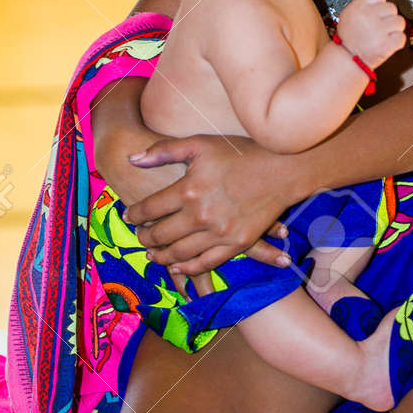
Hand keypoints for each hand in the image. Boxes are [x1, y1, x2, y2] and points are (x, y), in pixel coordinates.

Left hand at [126, 133, 296, 274]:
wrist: (283, 168)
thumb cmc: (240, 152)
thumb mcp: (199, 144)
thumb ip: (164, 151)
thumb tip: (132, 159)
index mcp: (189, 189)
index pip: (149, 209)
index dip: (134, 214)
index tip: (129, 215)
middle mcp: (201, 215)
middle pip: (161, 234)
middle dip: (144, 237)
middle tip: (137, 235)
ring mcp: (220, 233)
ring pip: (180, 253)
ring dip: (161, 256)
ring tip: (152, 253)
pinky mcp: (237, 244)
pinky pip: (206, 263)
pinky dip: (188, 268)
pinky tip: (177, 267)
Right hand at [336, 0, 405, 67]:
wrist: (347, 58)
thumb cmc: (349, 36)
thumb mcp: (350, 12)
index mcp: (359, 7)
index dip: (378, 5)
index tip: (374, 13)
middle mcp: (368, 17)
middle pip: (392, 8)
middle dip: (387, 17)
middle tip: (378, 27)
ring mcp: (378, 32)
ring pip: (400, 22)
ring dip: (394, 30)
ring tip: (382, 35)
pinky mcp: (386, 45)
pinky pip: (401, 37)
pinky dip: (396, 42)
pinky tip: (386, 42)